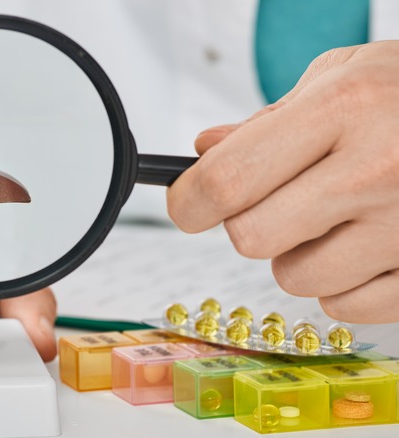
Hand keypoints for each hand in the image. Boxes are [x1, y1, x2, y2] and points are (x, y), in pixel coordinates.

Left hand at [168, 41, 398, 322]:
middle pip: (252, 238)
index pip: (227, 180)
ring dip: (298, 254)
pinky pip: (346, 307)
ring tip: (335, 216)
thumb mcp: (343, 78)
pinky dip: (342, 284)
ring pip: (295, 279)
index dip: (189, 201)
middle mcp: (377, 169)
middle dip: (248, 222)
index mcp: (344, 108)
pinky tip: (366, 244)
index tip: (188, 204)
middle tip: (275, 199)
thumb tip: (203, 152)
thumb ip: (267, 121)